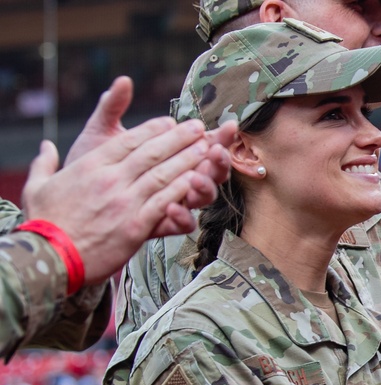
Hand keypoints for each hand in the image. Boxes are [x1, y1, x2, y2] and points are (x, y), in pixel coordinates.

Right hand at [22, 116, 236, 285]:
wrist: (49, 256)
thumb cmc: (43, 222)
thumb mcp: (38, 185)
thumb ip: (45, 163)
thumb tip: (46, 146)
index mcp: (90, 166)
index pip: (127, 142)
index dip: (152, 129)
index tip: (169, 122)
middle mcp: (110, 180)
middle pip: (151, 153)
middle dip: (179, 138)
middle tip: (198, 127)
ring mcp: (125, 203)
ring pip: (163, 176)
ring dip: (188, 160)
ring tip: (207, 149)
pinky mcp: (136, 227)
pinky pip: (165, 204)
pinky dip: (183, 190)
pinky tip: (198, 181)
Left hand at [65, 76, 233, 214]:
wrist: (69, 198)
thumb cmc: (88, 164)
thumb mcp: (100, 133)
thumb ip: (113, 108)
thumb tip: (122, 80)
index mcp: (172, 155)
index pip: (205, 144)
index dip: (220, 136)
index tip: (228, 126)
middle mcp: (178, 179)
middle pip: (212, 172)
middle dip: (218, 163)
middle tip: (214, 153)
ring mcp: (172, 201)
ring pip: (203, 198)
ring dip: (205, 187)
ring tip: (195, 179)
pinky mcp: (160, 223)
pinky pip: (183, 225)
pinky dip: (182, 216)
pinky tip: (172, 207)